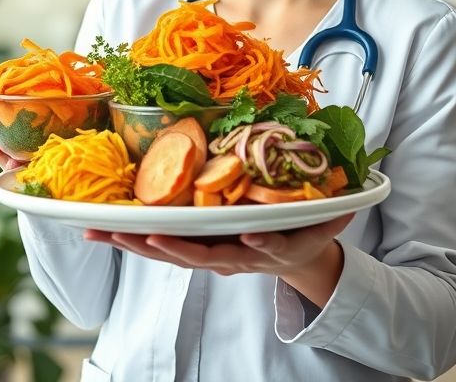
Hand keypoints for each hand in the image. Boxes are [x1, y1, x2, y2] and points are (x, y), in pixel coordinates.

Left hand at [84, 212, 353, 306]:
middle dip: (171, 247)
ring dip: (139, 244)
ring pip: (172, 254)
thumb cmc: (304, 235)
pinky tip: (107, 230)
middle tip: (145, 237)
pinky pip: (164, 246)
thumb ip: (334, 213)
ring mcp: (213, 254)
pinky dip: (135, 240)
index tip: (252, 237)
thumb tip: (349, 198)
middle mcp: (235, 256)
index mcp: (267, 248)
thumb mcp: (325, 224)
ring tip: (106, 233)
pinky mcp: (197, 248)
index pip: (265, 247)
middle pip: (201, 255)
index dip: (259, 245)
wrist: (294, 257)